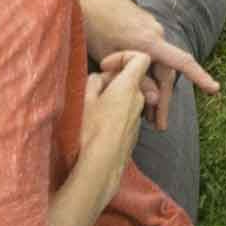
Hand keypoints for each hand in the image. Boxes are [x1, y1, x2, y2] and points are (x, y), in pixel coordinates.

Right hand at [76, 44, 158, 174]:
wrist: (99, 169)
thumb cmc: (89, 131)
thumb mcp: (84, 99)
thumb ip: (94, 82)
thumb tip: (100, 79)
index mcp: (129, 87)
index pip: (141, 58)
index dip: (123, 56)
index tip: (105, 67)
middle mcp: (139, 101)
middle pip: (132, 80)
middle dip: (114, 80)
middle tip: (93, 91)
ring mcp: (137, 120)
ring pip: (129, 99)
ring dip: (114, 98)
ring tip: (92, 110)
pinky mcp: (133, 136)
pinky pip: (126, 116)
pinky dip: (116, 114)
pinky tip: (98, 127)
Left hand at [98, 20, 225, 118]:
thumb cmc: (94, 27)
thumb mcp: (110, 57)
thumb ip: (135, 79)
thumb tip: (155, 99)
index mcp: (150, 41)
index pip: (181, 61)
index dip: (199, 76)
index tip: (214, 89)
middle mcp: (156, 33)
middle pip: (166, 72)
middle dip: (163, 100)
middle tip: (158, 125)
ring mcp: (150, 28)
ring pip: (158, 64)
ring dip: (154, 88)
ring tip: (146, 114)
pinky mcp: (142, 26)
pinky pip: (152, 54)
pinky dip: (148, 74)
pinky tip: (139, 88)